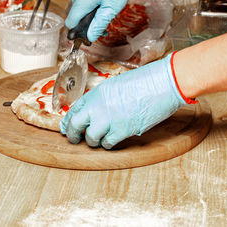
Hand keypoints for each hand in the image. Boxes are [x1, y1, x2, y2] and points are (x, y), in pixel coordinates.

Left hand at [60, 53, 189, 148]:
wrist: (161, 83)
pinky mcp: (121, 130)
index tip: (66, 128)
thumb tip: (94, 112)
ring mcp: (109, 119)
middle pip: (75, 125)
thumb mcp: (115, 86)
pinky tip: (112, 140)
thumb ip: (102, 99)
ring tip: (99, 139)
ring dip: (94, 141)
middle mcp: (98, 106)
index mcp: (96, 93)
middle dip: (73, 135)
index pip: (74, 110)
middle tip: (75, 139)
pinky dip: (108, 144)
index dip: (68, 122)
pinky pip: (107, 143)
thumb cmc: (143, 82)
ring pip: (90, 138)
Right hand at [65, 0, 141, 41]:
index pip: (70, 23)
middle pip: (74, 14)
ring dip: (88, 10)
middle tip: (104, 20)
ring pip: (78, 4)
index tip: (91, 32)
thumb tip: (90, 37)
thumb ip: (99, 24)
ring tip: (106, 6)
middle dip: (85, 21)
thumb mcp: (113, 6)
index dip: (79, 31)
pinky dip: (89, 0)